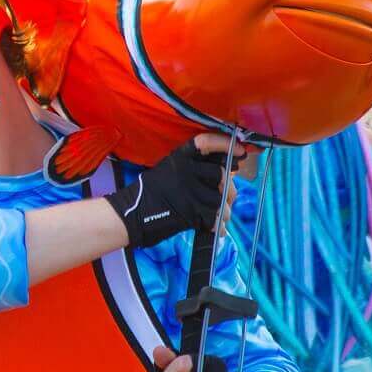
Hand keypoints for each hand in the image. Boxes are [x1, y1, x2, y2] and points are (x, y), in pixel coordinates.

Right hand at [104, 134, 244, 248]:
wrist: (131, 216)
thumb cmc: (149, 195)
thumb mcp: (168, 172)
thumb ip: (193, 170)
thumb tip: (227, 174)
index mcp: (179, 158)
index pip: (206, 142)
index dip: (225, 144)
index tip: (241, 150)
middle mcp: (186, 172)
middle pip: (222, 175)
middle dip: (229, 190)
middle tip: (228, 199)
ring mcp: (189, 192)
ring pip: (221, 200)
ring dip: (224, 212)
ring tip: (217, 217)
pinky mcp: (191, 213)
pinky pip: (215, 219)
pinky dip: (218, 227)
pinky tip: (215, 229)